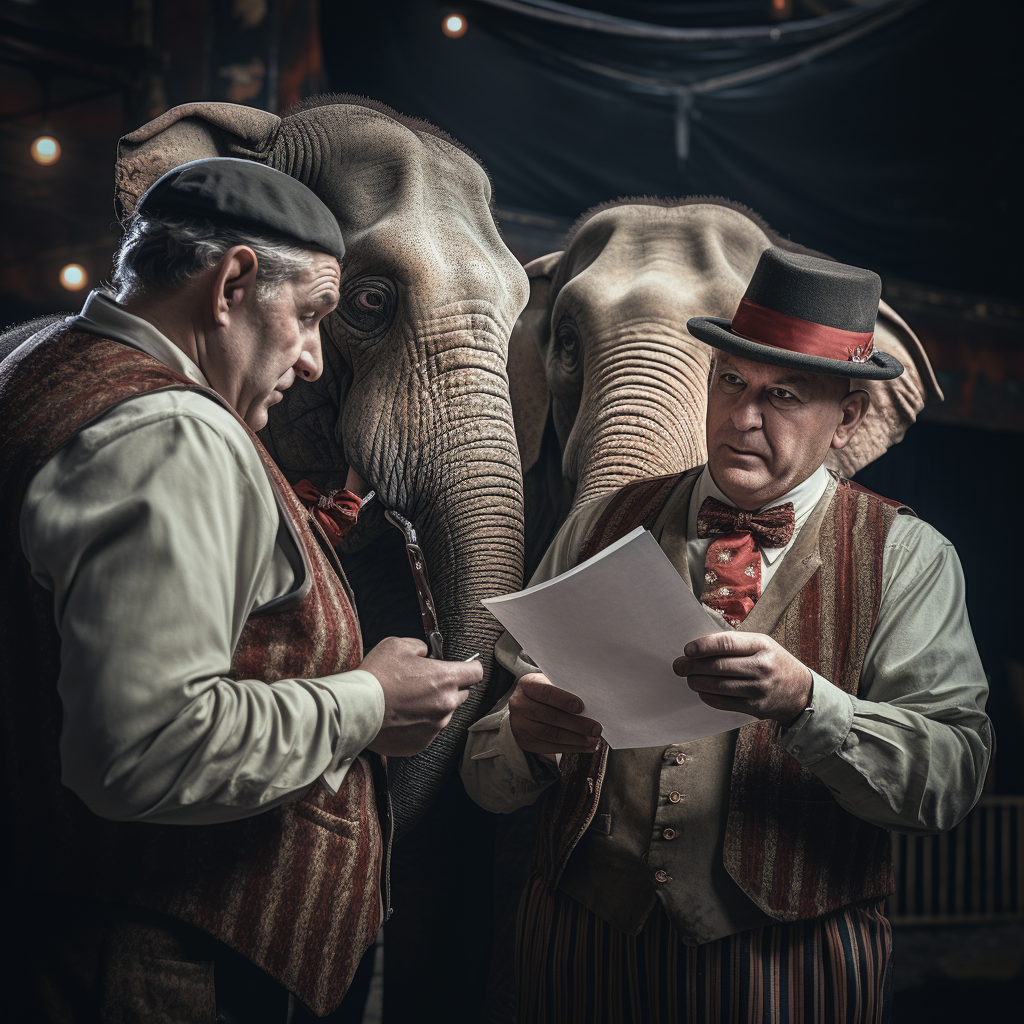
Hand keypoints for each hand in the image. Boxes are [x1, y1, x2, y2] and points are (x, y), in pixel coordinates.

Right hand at [359, 637, 481, 755]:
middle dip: (450, 686)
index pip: (476, 672)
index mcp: (445, 679)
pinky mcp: (421, 743)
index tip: (465, 667)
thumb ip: (421, 648)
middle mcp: (445, 705)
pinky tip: (402, 715)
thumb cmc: (377, 675)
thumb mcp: (398, 645)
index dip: (470, 667)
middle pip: (462, 693)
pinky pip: (428, 730)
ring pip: (444, 713)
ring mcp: (434, 726)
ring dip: (434, 706)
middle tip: (427, 682)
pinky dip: (420, 723)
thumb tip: (426, 655)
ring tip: (408, 700)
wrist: (355, 708)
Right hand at [509, 672, 601, 757]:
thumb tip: (592, 702)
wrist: (526, 706)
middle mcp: (519, 705)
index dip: (563, 700)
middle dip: (576, 724)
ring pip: (550, 734)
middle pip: (549, 716)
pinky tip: (584, 746)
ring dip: (576, 739)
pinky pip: (549, 747)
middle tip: (596, 728)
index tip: (582, 707)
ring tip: (593, 740)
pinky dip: (570, 748)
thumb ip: (567, 689)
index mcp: (527, 685)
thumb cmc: (547, 693)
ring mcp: (519, 725)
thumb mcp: (552, 684)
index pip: (545, 692)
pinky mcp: (525, 742)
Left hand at [672, 632, 812, 726]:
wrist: (799, 691)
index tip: (687, 649)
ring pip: (718, 686)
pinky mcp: (755, 707)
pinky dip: (707, 696)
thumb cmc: (772, 661)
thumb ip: (734, 644)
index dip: (703, 646)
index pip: (727, 643)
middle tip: (679, 665)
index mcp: (762, 645)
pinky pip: (723, 702)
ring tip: (688, 678)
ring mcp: (758, 689)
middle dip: (692, 666)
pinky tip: (701, 691)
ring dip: (697, 682)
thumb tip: (698, 648)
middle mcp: (761, 667)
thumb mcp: (761, 644)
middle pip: (718, 666)